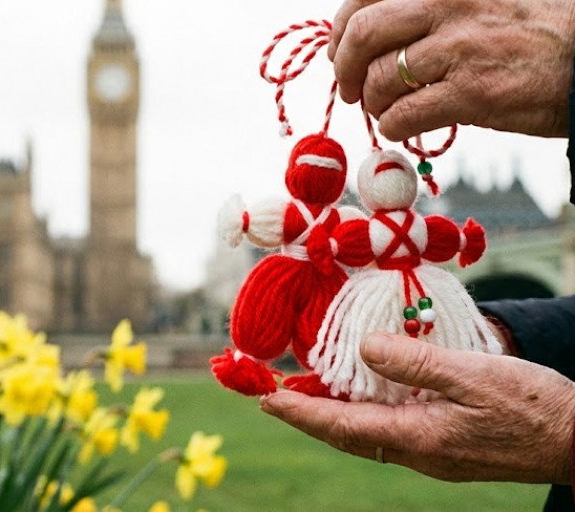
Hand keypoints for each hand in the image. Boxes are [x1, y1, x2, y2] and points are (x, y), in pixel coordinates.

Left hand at [260, 332, 574, 483]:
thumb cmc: (533, 406)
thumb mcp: (474, 374)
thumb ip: (415, 363)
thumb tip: (363, 348)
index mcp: (419, 437)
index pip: (342, 425)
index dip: (301, 411)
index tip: (267, 399)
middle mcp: (417, 451)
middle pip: (346, 433)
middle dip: (307, 414)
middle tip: (273, 394)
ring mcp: (432, 452)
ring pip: (366, 433)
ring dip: (332, 412)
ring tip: (305, 389)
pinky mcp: (446, 445)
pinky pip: (389, 429)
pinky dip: (363, 410)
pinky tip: (361, 392)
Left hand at [328, 0, 574, 140]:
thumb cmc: (539, 23)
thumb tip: (363, 28)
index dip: (342, 24)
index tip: (342, 49)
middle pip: (363, 31)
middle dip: (345, 67)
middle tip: (350, 88)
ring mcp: (462, 45)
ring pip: (381, 77)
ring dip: (374, 101)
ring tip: (388, 108)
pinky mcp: (473, 93)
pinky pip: (403, 115)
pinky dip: (393, 127)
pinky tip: (405, 126)